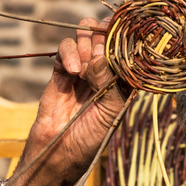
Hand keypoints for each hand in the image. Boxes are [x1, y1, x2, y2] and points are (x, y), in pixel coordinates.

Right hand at [0, 18, 122, 185]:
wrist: (57, 153)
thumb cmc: (89, 139)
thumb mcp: (110, 111)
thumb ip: (109, 81)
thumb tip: (103, 54)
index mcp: (123, 82)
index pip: (128, 51)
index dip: (127, 38)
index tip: (125, 32)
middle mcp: (104, 72)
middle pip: (106, 37)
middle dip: (104, 40)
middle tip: (100, 56)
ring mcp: (82, 70)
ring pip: (86, 37)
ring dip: (87, 45)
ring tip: (84, 69)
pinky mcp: (61, 71)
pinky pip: (65, 49)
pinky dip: (69, 53)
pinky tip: (73, 71)